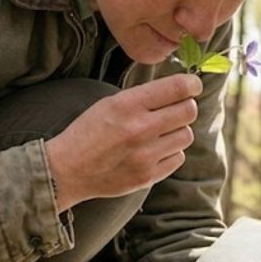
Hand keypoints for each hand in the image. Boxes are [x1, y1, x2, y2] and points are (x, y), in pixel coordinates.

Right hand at [45, 74, 201, 210]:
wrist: (67, 170)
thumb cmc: (87, 133)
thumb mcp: (110, 103)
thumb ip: (143, 97)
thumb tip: (179, 90)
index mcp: (128, 105)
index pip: (177, 88)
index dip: (192, 84)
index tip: (193, 86)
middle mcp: (140, 129)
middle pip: (188, 111)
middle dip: (186, 107)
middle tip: (176, 109)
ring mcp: (145, 155)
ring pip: (186, 136)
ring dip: (177, 131)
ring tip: (159, 133)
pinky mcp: (148, 176)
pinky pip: (177, 158)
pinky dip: (170, 153)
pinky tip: (152, 151)